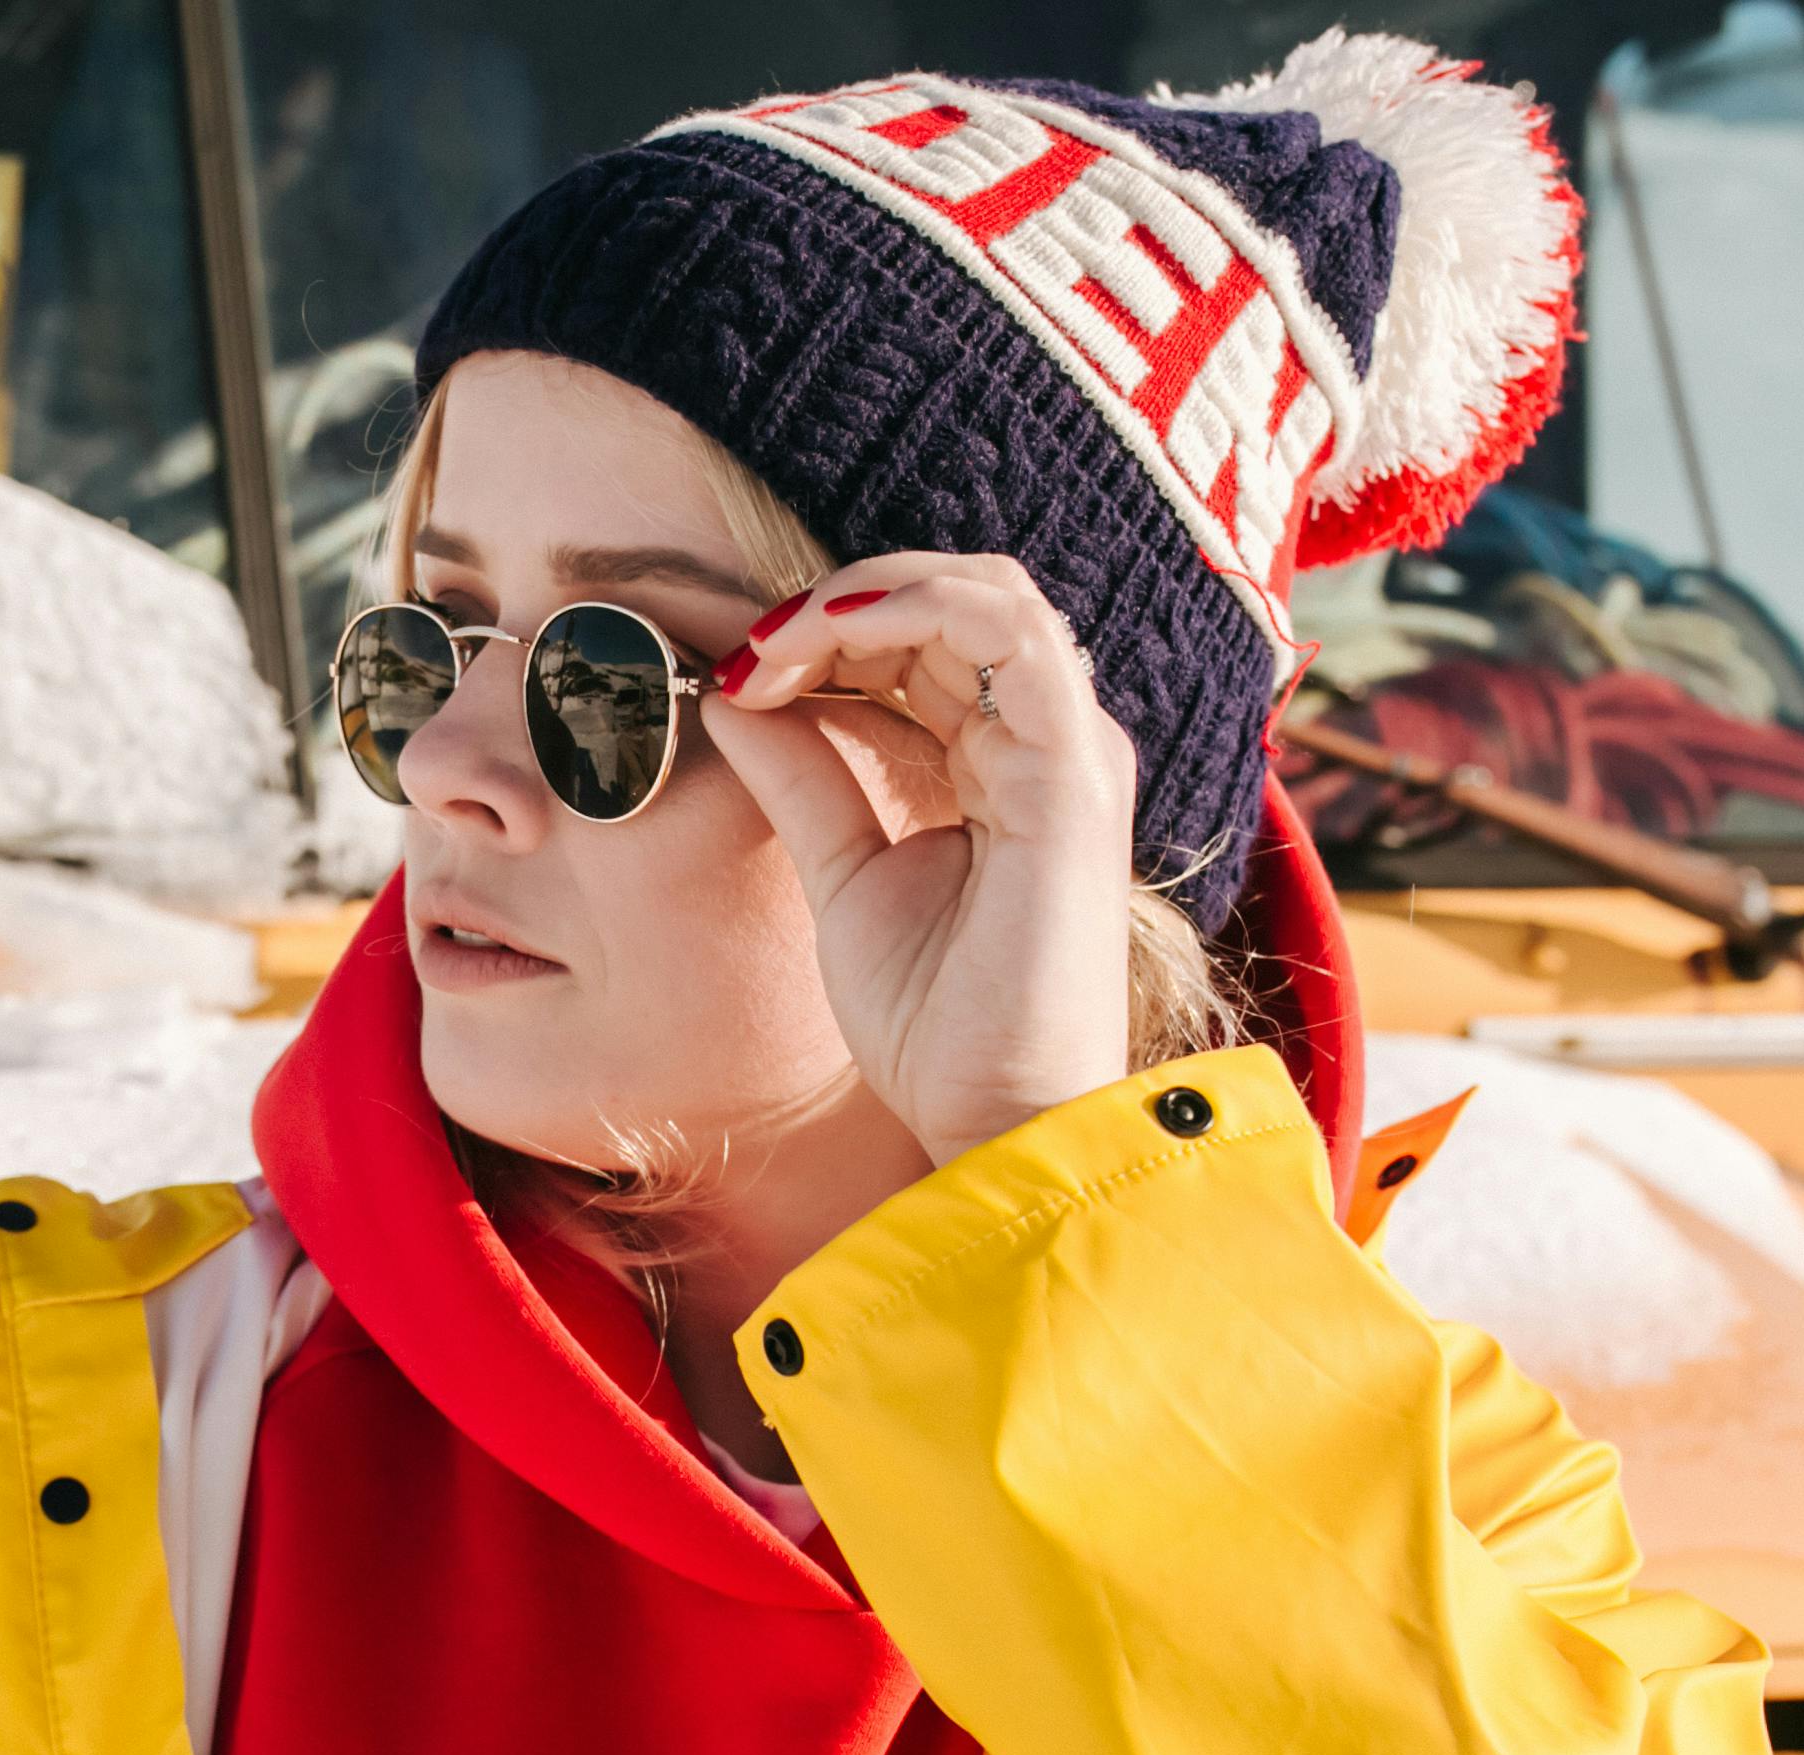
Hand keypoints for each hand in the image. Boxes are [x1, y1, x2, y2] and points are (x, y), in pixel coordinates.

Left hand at [695, 552, 1137, 1161]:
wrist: (994, 1113)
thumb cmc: (938, 1022)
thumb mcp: (845, 872)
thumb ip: (804, 779)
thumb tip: (731, 697)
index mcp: (1006, 759)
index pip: (928, 639)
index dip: (827, 632)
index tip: (735, 672)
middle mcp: (1049, 739)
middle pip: (955, 598)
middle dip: (840, 602)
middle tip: (748, 651)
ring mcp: (1070, 747)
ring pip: (985, 593)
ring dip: (866, 596)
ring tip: (776, 645)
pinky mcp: (1072, 769)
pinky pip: (1008, 633)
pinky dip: (911, 611)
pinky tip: (827, 642)